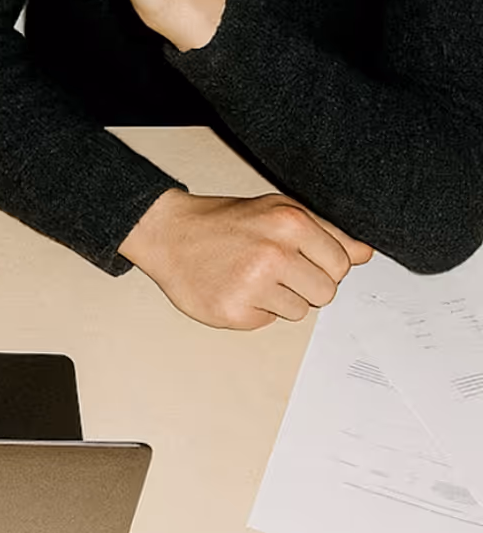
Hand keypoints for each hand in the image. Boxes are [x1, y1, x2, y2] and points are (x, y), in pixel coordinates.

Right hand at [119, 189, 373, 329]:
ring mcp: (253, 285)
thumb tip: (365, 254)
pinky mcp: (234, 312)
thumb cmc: (225, 221)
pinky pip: (269, 322)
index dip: (323, 264)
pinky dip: (255, 309)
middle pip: (326, 293)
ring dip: (280, 299)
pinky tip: (235, 287)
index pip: (342, 265)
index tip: (300, 256)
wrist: (168, 232)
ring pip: (300, 312)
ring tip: (251, 276)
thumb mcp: (275, 210)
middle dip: (306, 285)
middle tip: (274, 268)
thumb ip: (325, 232)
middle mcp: (273, 253)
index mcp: (289, 222)